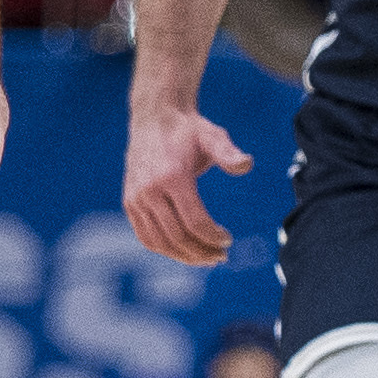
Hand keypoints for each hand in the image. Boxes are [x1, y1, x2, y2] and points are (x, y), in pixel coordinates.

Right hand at [123, 100, 252, 266]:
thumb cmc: (188, 130)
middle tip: (221, 256)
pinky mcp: (130, 203)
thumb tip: (247, 164)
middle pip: (177, 237)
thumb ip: (229, 153)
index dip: (213, 237)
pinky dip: (164, 249)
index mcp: (172, 177)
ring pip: (159, 242)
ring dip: (184, 256)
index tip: (228, 240)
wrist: (154, 118)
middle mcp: (149, 191)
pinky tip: (184, 250)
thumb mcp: (213, 136)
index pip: (195, 222)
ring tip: (205, 258)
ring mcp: (136, 198)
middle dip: (202, 252)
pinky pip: (145, 236)